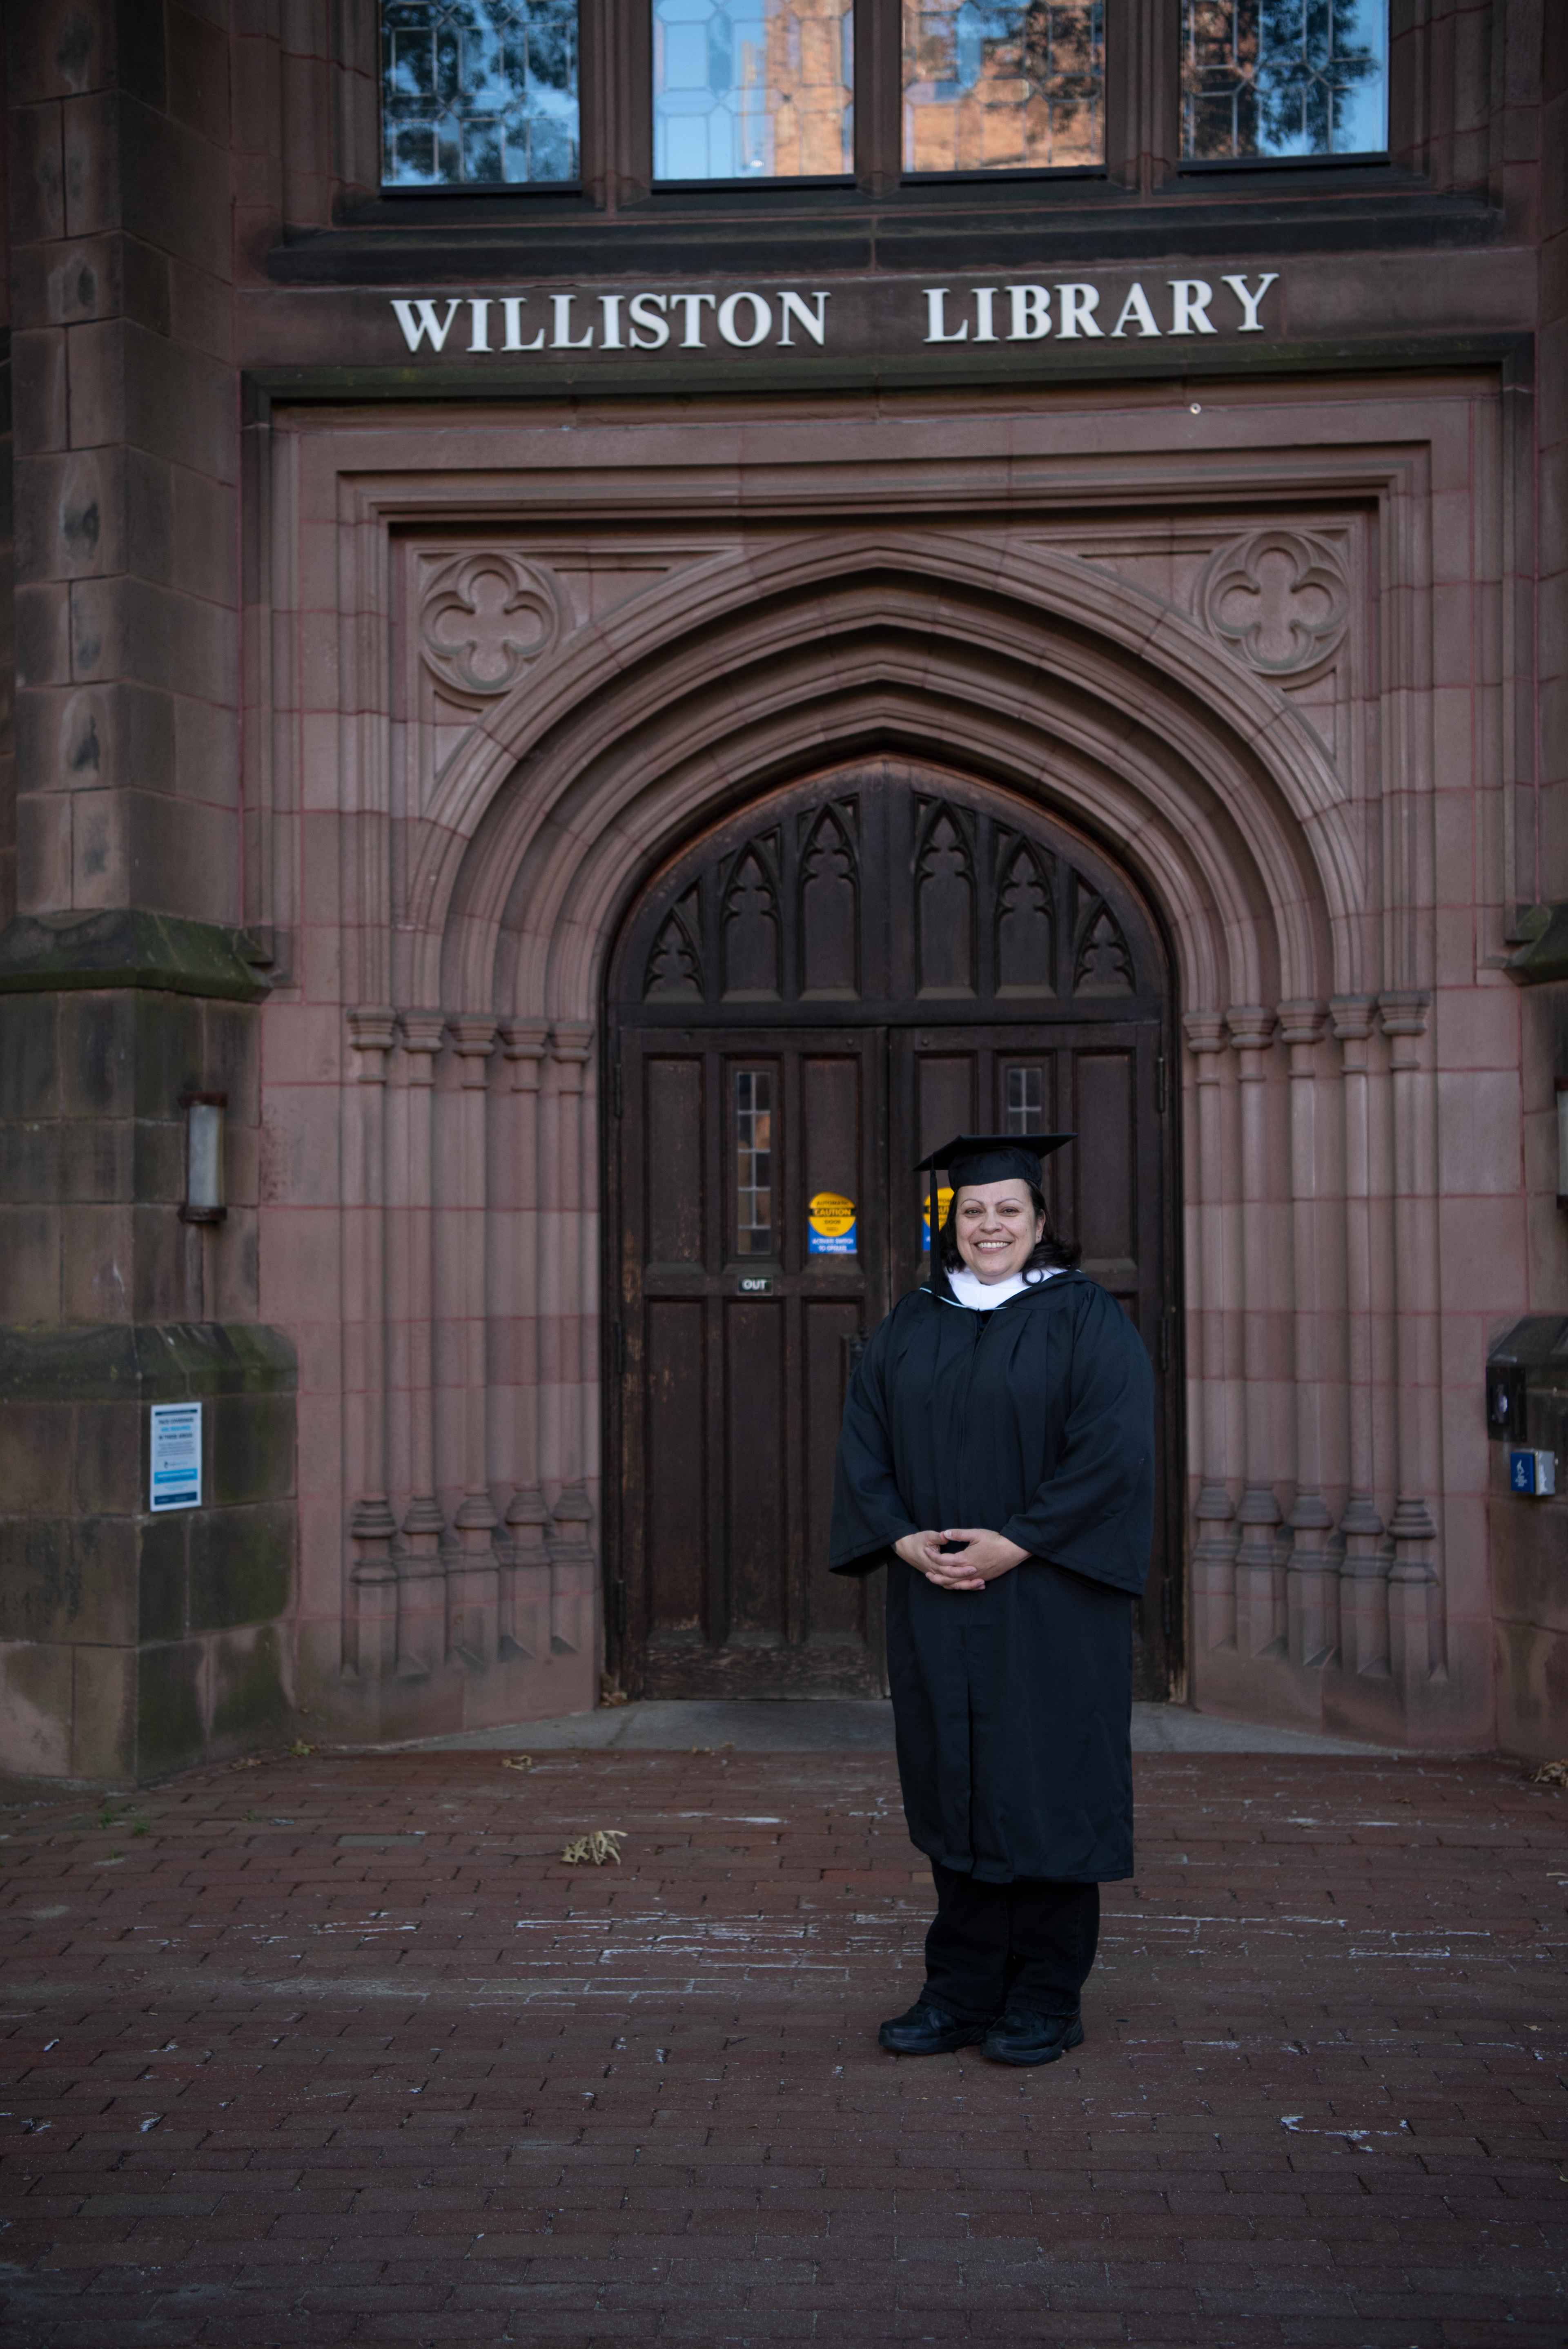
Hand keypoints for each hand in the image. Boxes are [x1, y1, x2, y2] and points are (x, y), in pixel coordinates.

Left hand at [893, 1528, 1027, 1592]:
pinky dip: (958, 1586)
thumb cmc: (994, 1540)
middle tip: (926, 1573)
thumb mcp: (975, 1534)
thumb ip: (958, 1534)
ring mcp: (976, 1577)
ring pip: (957, 1584)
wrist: (1013, 1550)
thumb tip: (944, 1533)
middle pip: (947, 1577)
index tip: (926, 1550)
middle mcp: (969, 1571)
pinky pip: (967, 1586)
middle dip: (936, 1576)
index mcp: (965, 1559)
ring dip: (945, 1583)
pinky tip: (955, 1584)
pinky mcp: (984, 1578)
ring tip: (937, 1581)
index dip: (933, 1556)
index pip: (944, 1560)